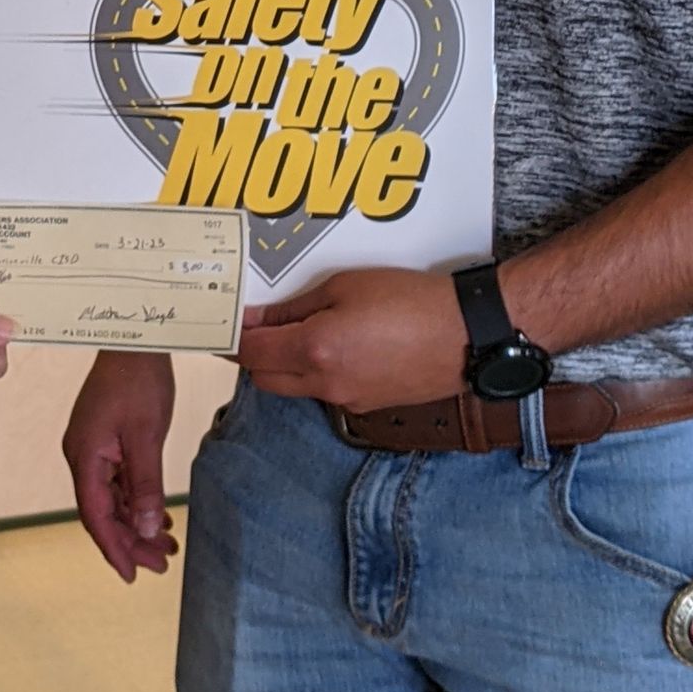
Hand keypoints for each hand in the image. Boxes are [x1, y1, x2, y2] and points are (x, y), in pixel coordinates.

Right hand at [63, 350, 178, 581]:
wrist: (135, 341)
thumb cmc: (139, 380)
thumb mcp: (146, 435)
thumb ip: (145, 484)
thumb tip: (146, 528)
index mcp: (84, 456)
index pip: (96, 515)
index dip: (114, 548)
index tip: (133, 575)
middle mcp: (82, 456)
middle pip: (103, 512)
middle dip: (132, 541)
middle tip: (163, 564)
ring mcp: (92, 449)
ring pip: (113, 499)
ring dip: (137, 522)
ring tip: (168, 545)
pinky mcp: (105, 441)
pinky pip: (118, 482)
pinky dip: (137, 500)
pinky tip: (159, 515)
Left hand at [238, 269, 466, 415]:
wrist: (468, 334)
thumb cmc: (411, 301)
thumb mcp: (345, 286)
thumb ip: (296, 306)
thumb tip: (260, 318)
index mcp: (314, 350)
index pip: (251, 353)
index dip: (232, 337)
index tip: (224, 320)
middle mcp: (325, 384)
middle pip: (265, 378)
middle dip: (254, 354)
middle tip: (258, 323)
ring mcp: (347, 400)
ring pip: (295, 387)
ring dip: (286, 364)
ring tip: (301, 328)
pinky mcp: (368, 405)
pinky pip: (326, 390)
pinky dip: (318, 371)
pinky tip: (338, 344)